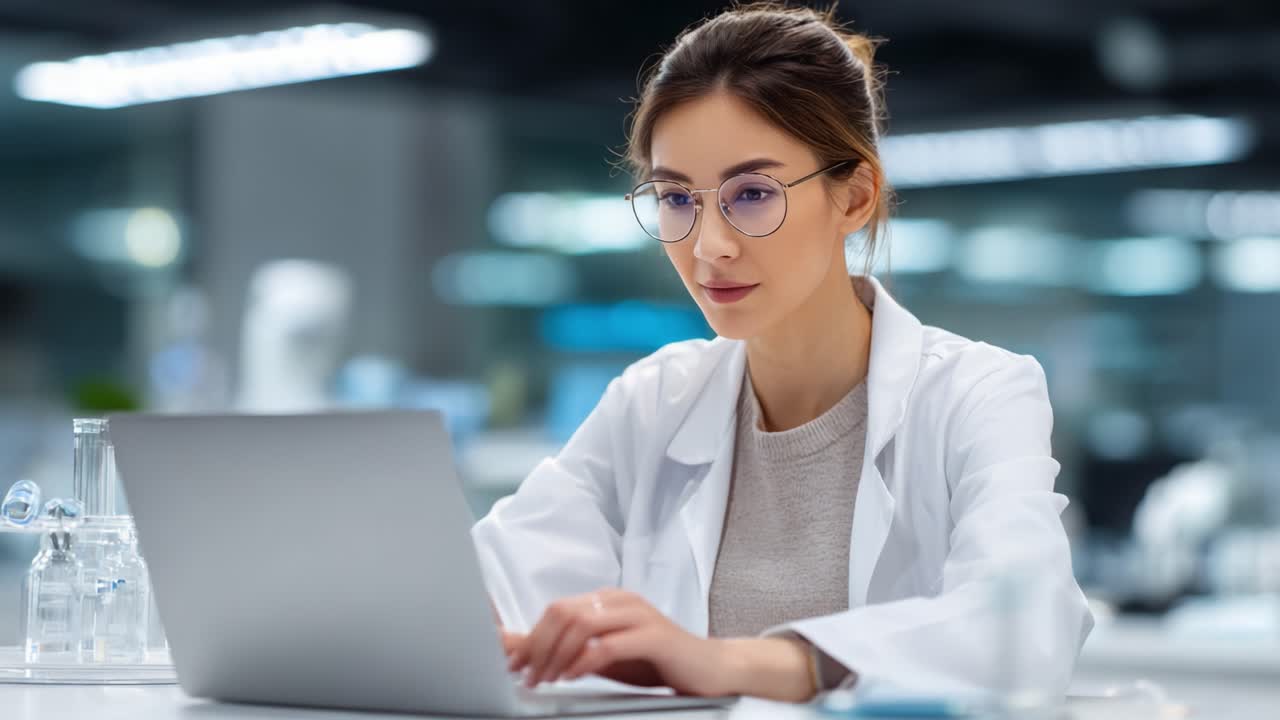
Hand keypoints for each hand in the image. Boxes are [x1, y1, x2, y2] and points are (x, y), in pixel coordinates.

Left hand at [503, 589, 736, 695]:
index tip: (513, 665)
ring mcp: (639, 615)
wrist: (711, 669)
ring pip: (581, 624)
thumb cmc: (658, 663)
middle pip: (563, 613)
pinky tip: (573, 676)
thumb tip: (531, 657)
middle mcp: (621, 601)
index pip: (556, 610)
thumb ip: (574, 653)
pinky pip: (609, 644)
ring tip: (546, 680)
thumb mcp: (608, 658)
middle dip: (537, 646)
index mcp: (607, 601)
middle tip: (526, 676)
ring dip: (556, 655)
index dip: (529, 637)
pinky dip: (584, 661)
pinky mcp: (655, 636)